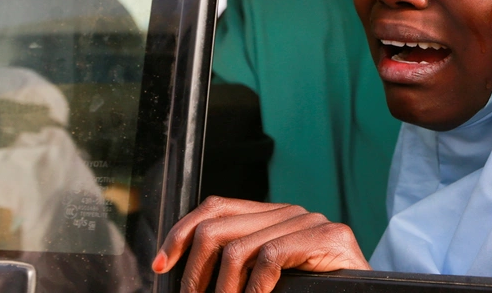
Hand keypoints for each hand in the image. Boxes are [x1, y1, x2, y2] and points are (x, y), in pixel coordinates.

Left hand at [151, 196, 370, 292]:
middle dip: (194, 273)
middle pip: (218, 227)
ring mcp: (312, 223)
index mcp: (273, 217)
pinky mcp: (330, 239)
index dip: (181, 233)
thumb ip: (238, 266)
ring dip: (222, 290)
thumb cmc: (315, 292)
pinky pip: (271, 257)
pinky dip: (255, 288)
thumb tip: (179, 267)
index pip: (215, 207)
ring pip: (239, 248)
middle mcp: (291, 212)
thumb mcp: (266, 278)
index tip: (162, 265)